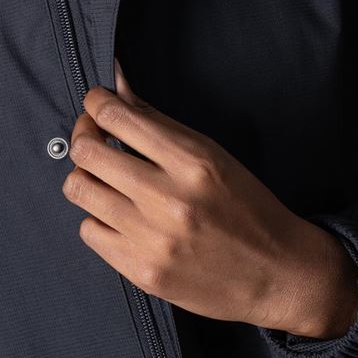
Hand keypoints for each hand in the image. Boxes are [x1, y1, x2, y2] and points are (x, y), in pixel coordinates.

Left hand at [61, 58, 357, 338]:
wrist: (278, 273)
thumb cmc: (246, 205)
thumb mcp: (211, 153)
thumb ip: (155, 120)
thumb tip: (115, 83)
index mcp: (192, 161)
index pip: (116, 117)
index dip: (95, 103)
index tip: (96, 103)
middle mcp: (169, 199)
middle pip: (87, 152)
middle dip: (84, 135)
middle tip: (94, 136)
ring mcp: (152, 239)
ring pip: (78, 190)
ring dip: (86, 176)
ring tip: (104, 177)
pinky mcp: (141, 272)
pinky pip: (88, 231)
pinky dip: (98, 217)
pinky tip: (119, 215)